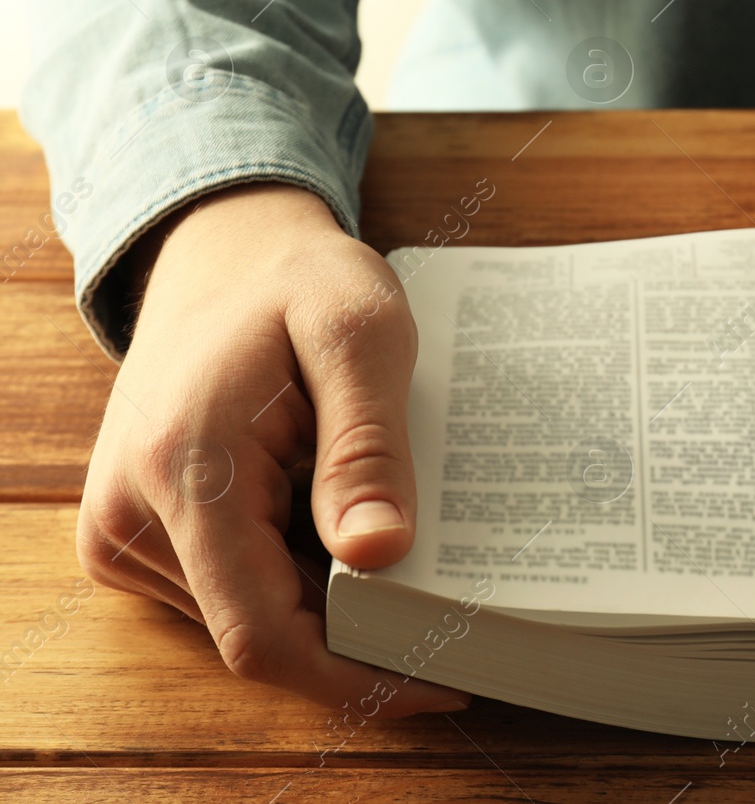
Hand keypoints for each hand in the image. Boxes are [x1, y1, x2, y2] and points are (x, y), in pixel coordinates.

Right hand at [77, 182, 469, 713]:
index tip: (441, 681)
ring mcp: (123, 530)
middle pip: (261, 634)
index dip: (354, 676)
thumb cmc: (298, 284)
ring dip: (326, 599)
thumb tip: (379, 553)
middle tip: (449, 596)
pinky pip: (229, 589)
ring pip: (248, 617)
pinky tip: (337, 519)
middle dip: (358, 632)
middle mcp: (131, 516)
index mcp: (185, 470)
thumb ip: (367, 443)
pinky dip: (294, 575)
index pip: (262, 635)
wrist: (223, 253)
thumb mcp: (360, 333)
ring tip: (385, 523)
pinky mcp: (135, 533)